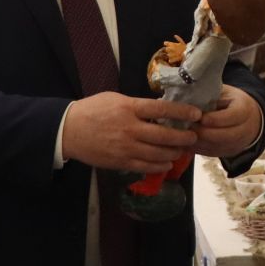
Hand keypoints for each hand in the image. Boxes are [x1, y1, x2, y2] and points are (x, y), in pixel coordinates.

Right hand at [62, 93, 201, 173]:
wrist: (68, 130)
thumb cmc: (92, 110)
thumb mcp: (115, 99)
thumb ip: (137, 105)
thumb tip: (159, 109)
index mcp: (129, 108)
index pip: (162, 109)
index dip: (182, 112)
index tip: (196, 114)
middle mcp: (130, 129)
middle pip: (165, 135)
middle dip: (183, 137)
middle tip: (193, 136)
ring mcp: (126, 148)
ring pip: (158, 154)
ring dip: (174, 153)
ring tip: (182, 150)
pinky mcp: (121, 162)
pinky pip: (146, 167)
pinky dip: (160, 166)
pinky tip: (167, 163)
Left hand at [193, 87, 263, 157]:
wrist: (248, 118)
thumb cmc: (230, 101)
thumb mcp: (224, 92)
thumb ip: (211, 95)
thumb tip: (191, 98)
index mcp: (245, 109)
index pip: (232, 116)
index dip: (215, 118)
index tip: (199, 117)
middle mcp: (245, 129)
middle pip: (224, 135)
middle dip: (203, 132)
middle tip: (186, 126)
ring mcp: (238, 144)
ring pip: (216, 146)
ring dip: (199, 141)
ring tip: (183, 134)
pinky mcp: (228, 152)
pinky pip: (211, 153)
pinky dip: (198, 148)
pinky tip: (186, 141)